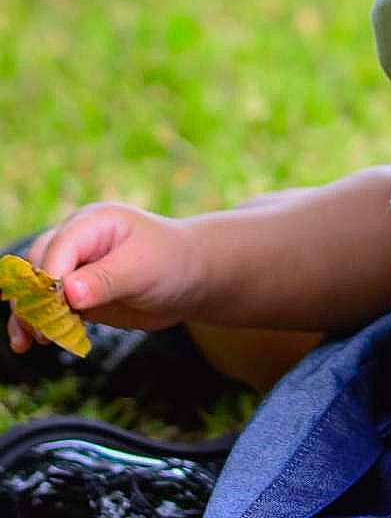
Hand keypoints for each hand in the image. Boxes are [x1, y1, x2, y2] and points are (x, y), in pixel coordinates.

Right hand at [6, 203, 202, 352]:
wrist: (188, 278)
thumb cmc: (170, 261)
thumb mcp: (141, 268)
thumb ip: (105, 279)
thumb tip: (68, 293)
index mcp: (93, 223)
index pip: (58, 248)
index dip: (50, 279)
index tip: (53, 309)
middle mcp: (78, 241)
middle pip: (37, 266)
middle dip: (33, 298)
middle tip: (39, 332)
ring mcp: (75, 267)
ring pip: (35, 288)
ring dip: (28, 314)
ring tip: (26, 342)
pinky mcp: (75, 293)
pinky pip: (48, 307)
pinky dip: (38, 324)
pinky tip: (28, 344)